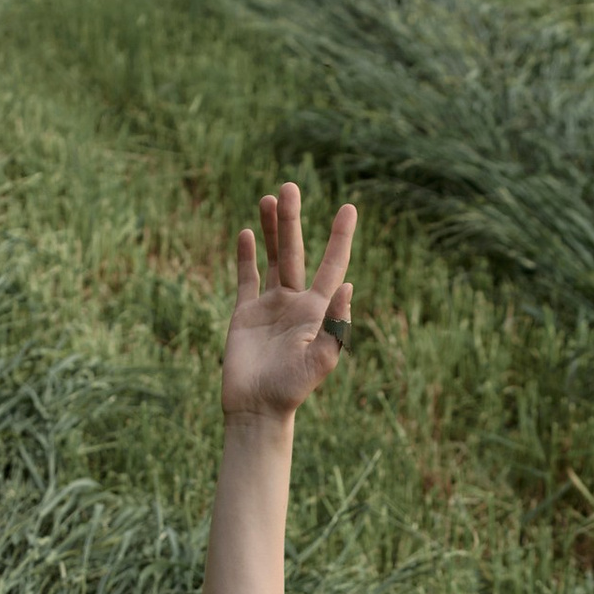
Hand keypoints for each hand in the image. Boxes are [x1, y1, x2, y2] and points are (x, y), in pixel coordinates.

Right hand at [220, 184, 356, 421]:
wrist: (258, 408)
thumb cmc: (292, 388)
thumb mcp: (321, 358)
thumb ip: (335, 325)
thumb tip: (348, 286)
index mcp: (317, 310)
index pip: (333, 266)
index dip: (340, 238)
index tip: (349, 208)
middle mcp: (295, 302)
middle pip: (296, 252)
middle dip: (292, 220)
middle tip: (291, 186)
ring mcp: (270, 306)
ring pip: (271, 258)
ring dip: (271, 230)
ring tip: (269, 198)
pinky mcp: (245, 313)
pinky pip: (246, 278)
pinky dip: (246, 256)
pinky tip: (246, 233)